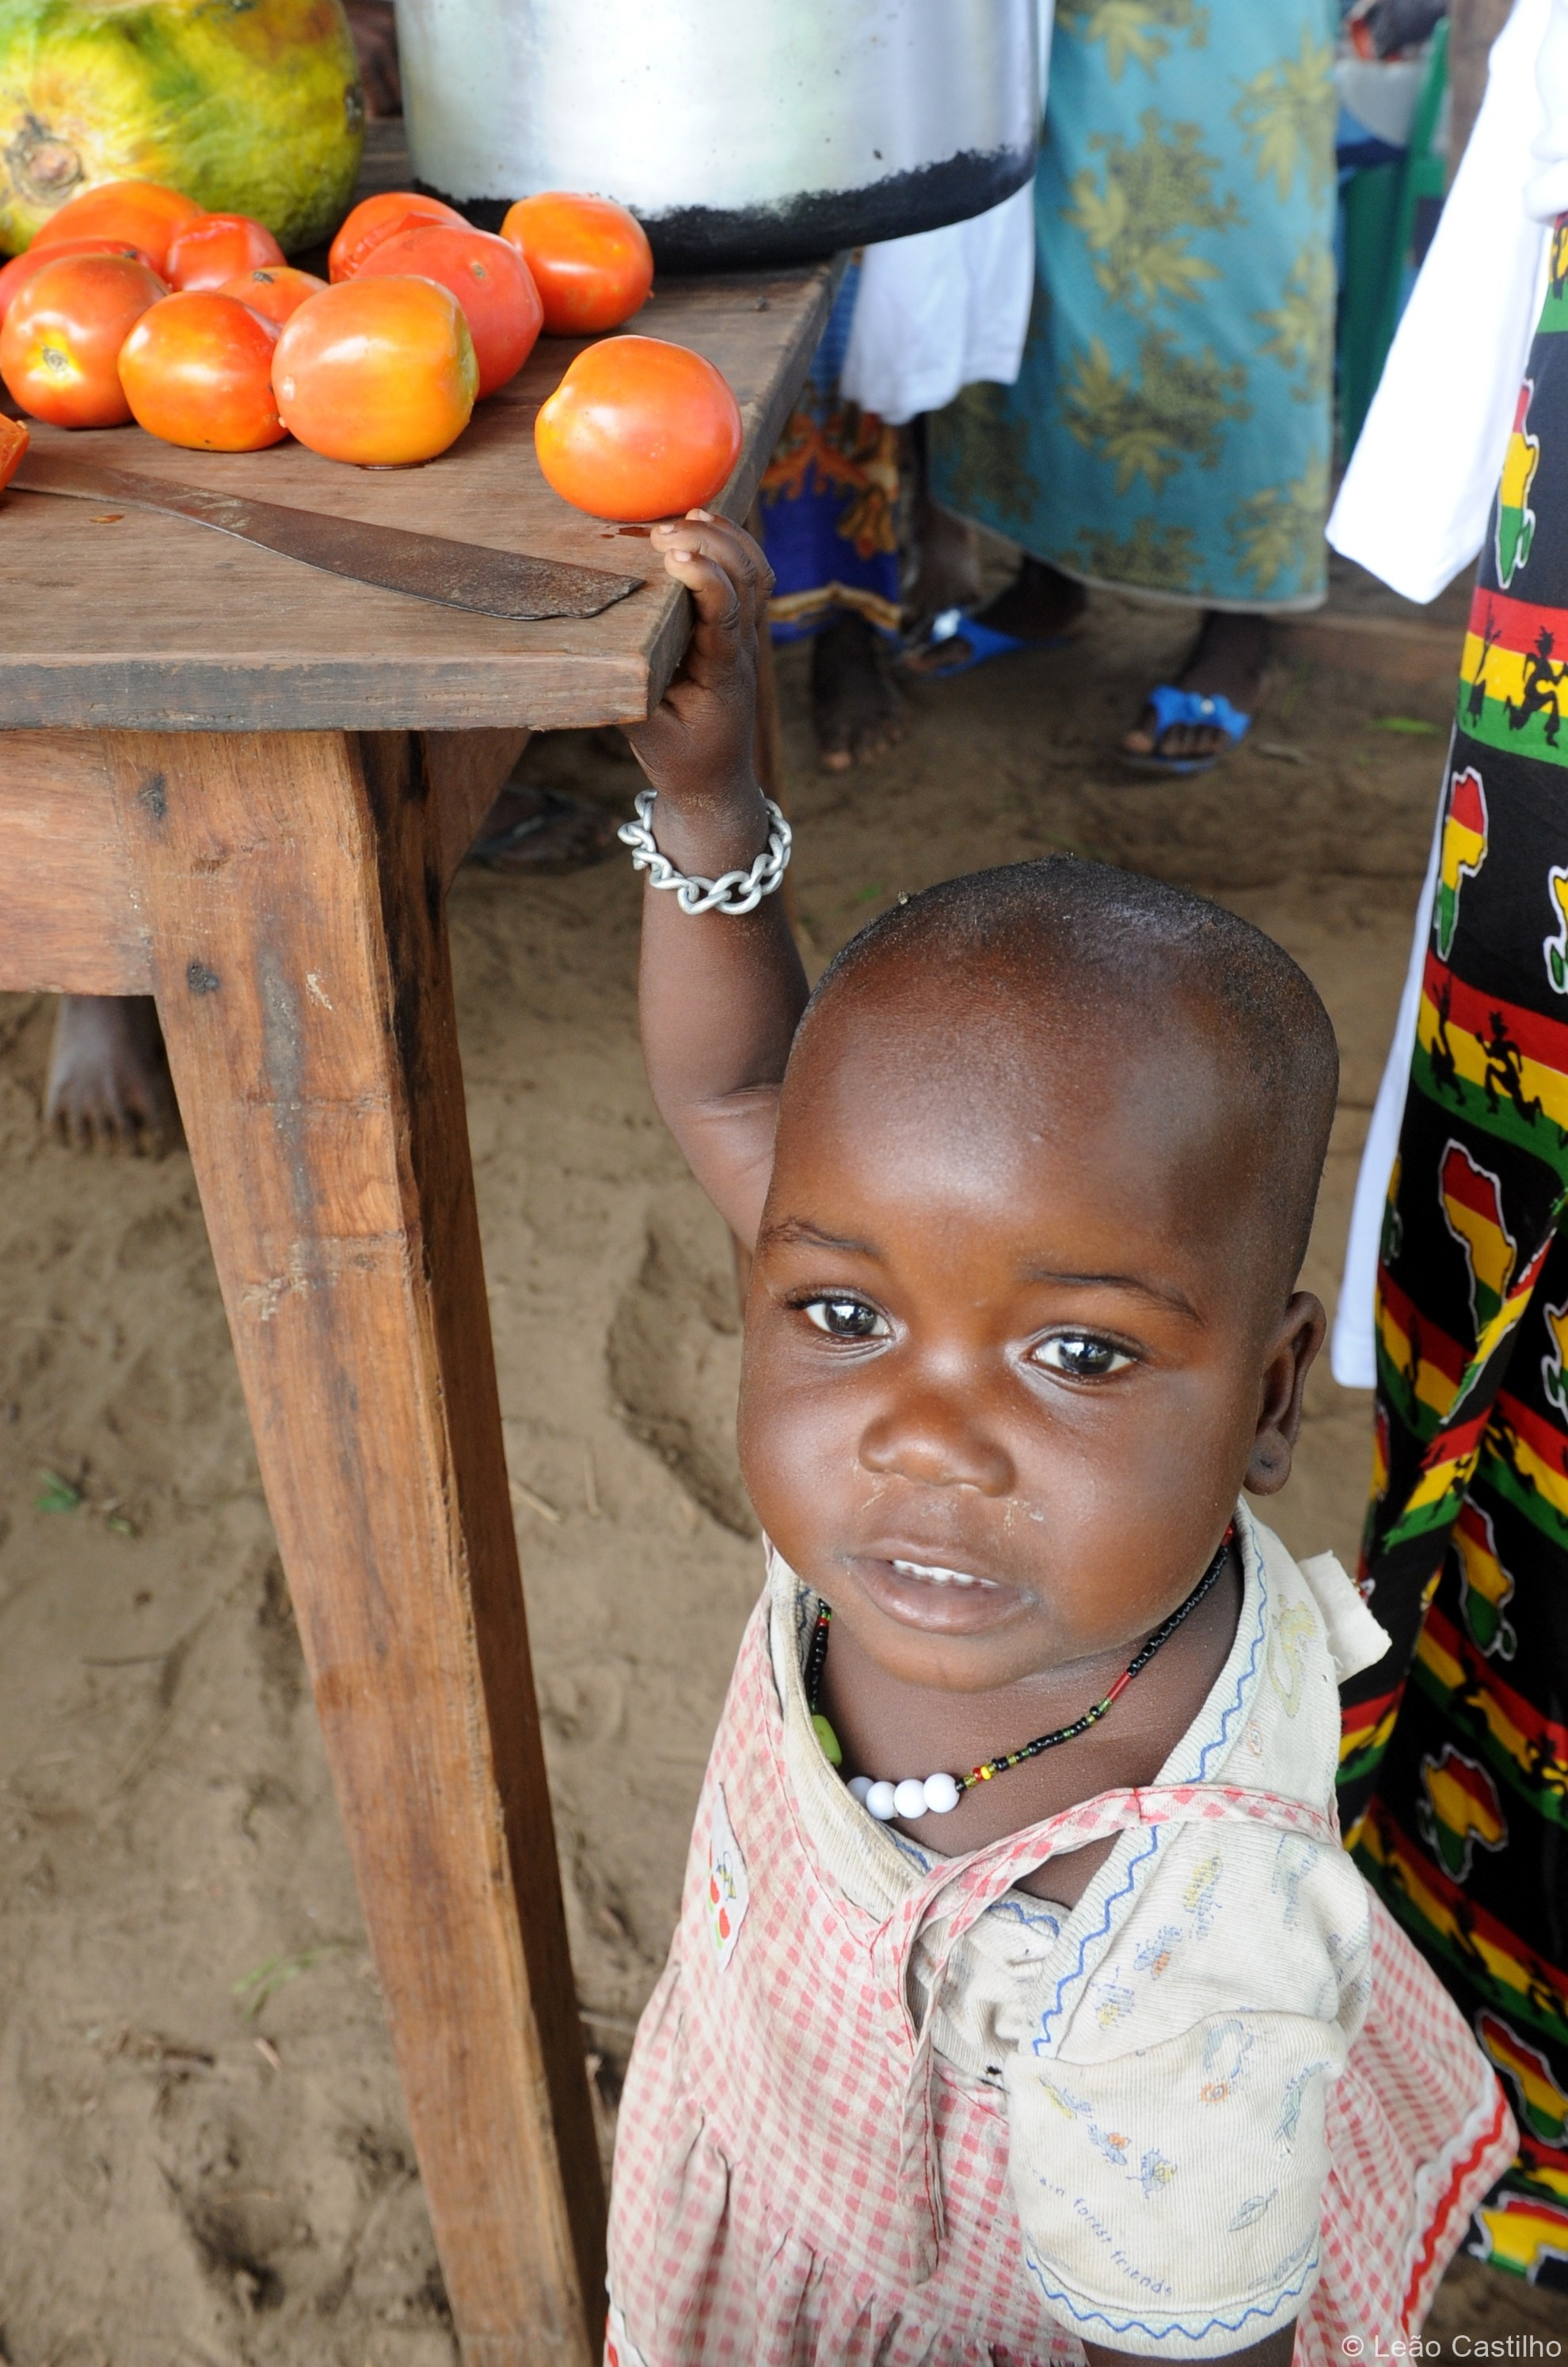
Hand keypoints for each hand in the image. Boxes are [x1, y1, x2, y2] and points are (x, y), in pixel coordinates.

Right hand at [623, 512, 773, 821]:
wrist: (715, 783)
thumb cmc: (679, 761)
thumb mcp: (648, 737)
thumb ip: (632, 694)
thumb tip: (600, 651)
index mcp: (722, 675)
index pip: (726, 616)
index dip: (705, 579)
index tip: (671, 556)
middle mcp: (742, 650)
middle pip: (747, 580)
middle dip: (709, 545)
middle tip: (661, 531)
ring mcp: (746, 638)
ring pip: (757, 573)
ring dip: (725, 537)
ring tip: (684, 514)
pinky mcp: (739, 631)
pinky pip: (750, 578)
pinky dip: (732, 544)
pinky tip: (701, 523)